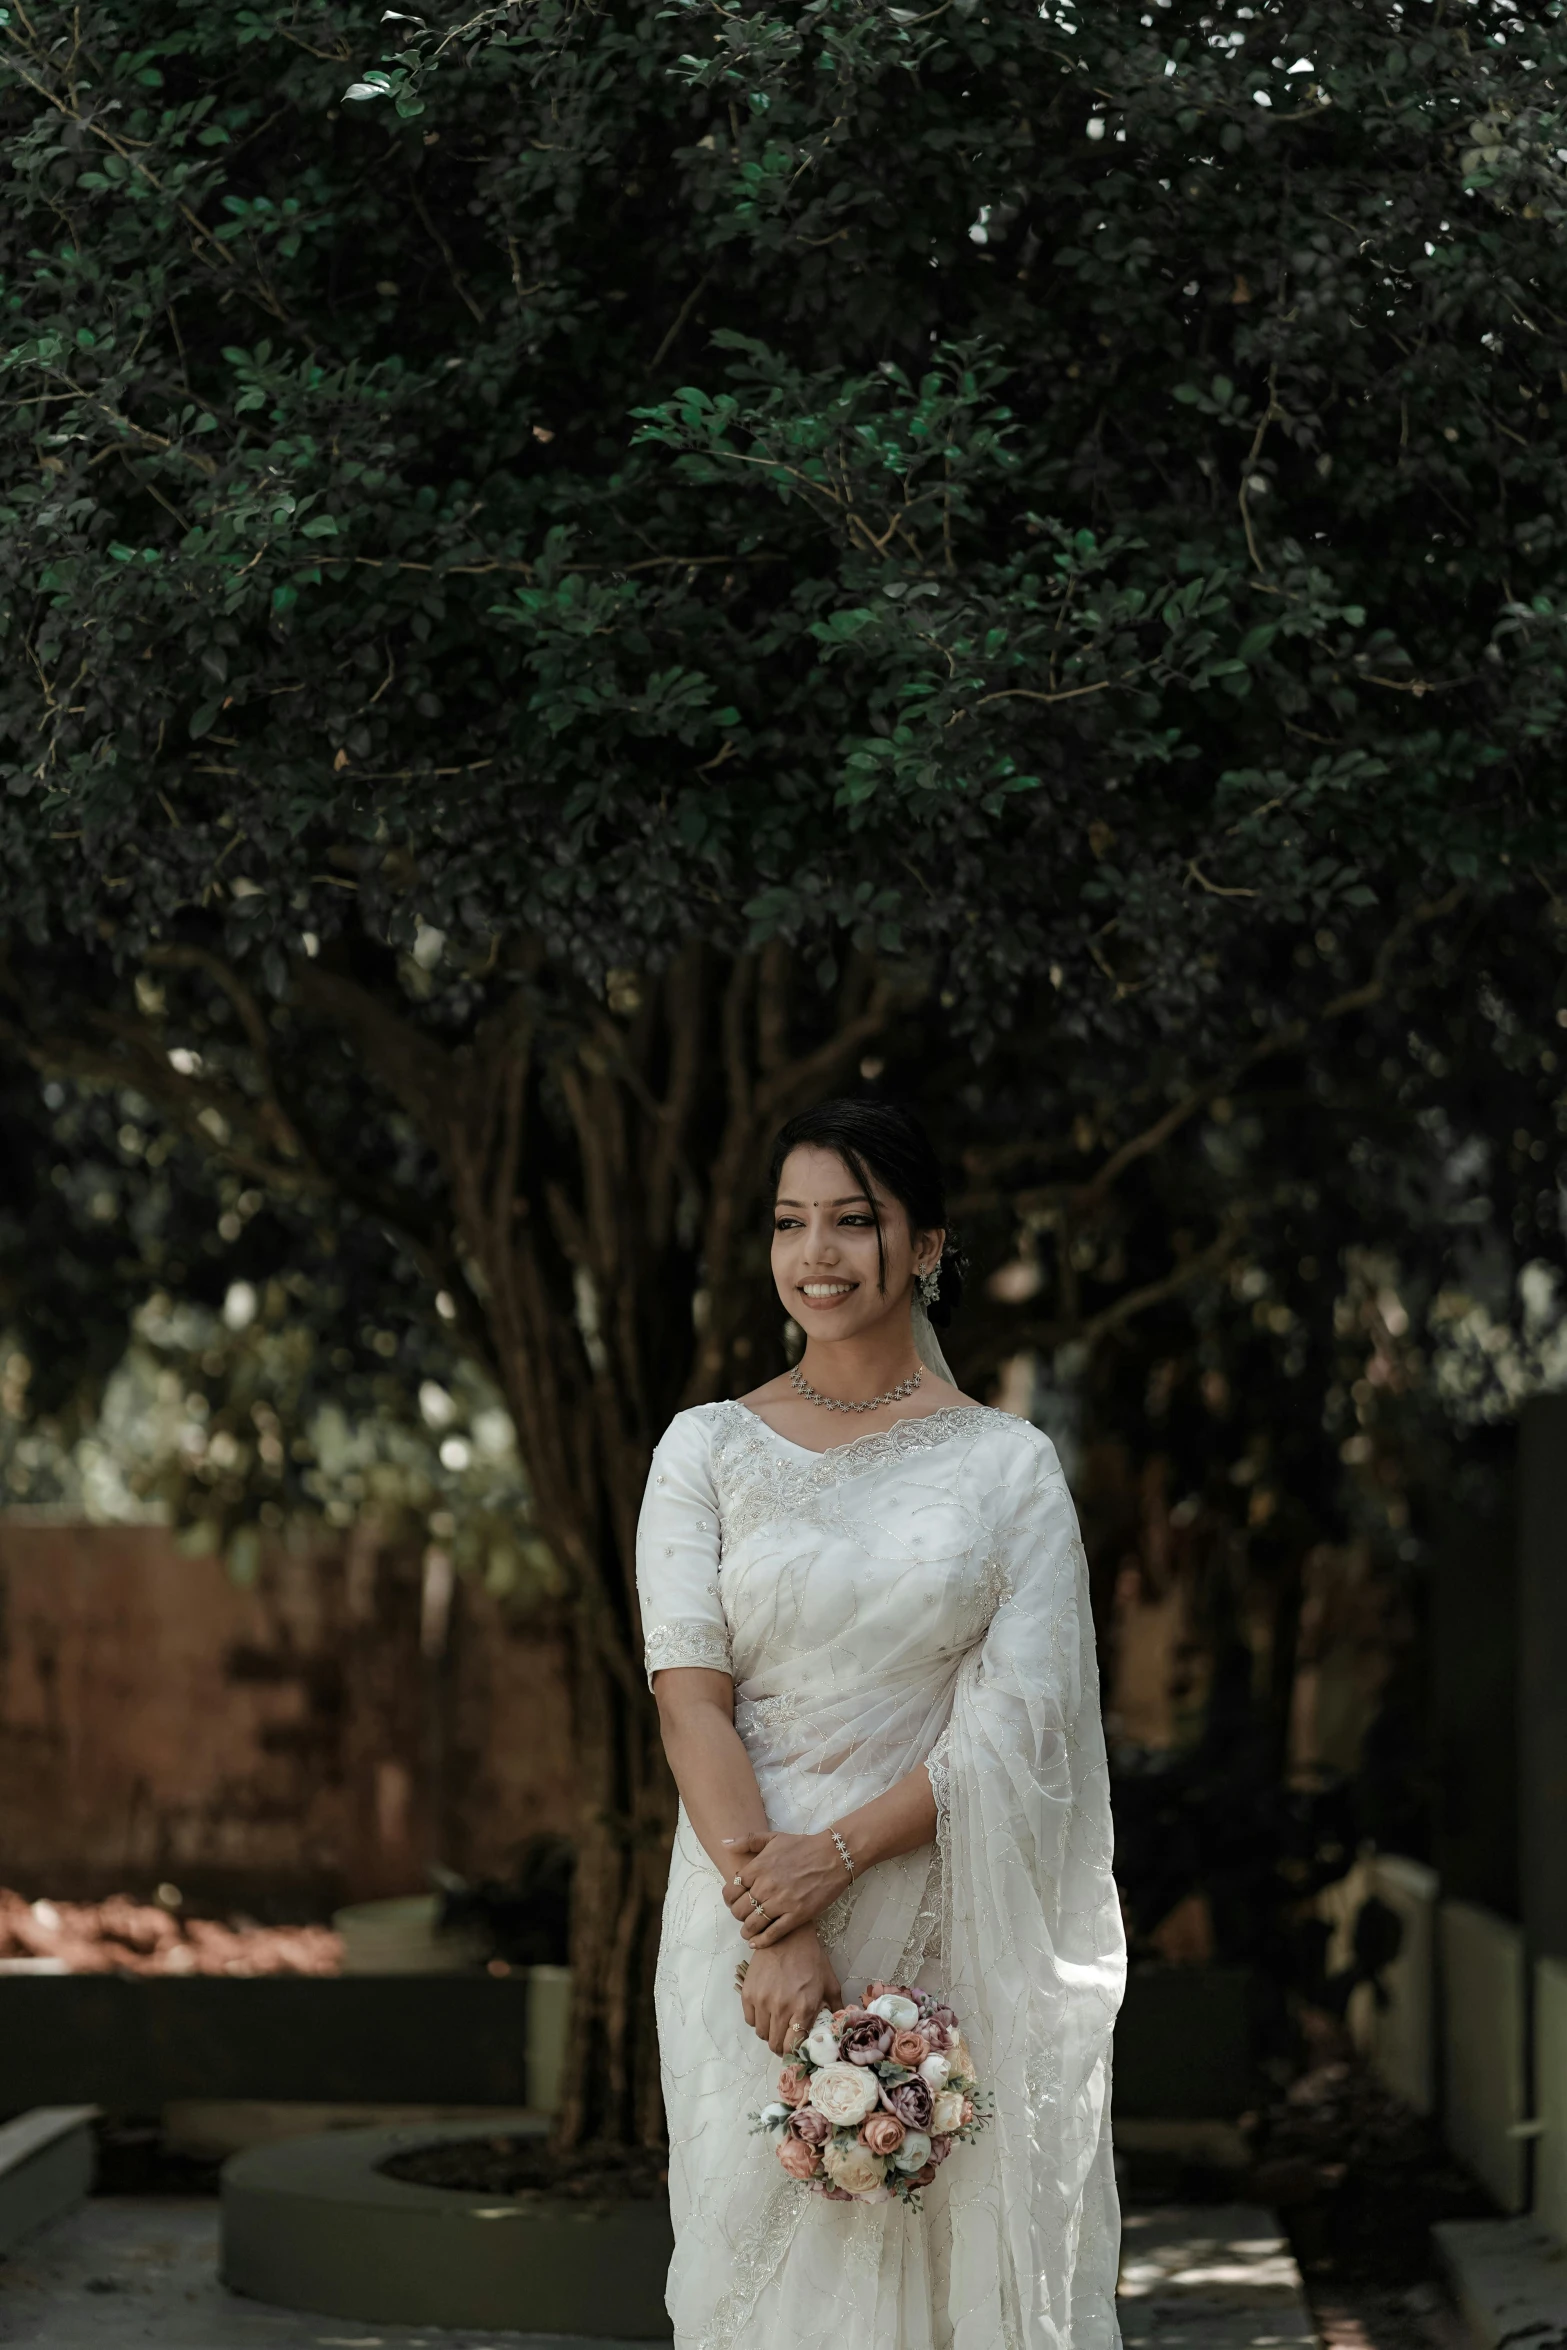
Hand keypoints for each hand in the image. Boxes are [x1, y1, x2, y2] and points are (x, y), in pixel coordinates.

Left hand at [722, 1828, 849, 1948]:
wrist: (833, 1856)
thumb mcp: (773, 1837)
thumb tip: (724, 1844)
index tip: (735, 1901)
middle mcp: (766, 1886)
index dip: (730, 1899)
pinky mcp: (796, 1915)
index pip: (731, 1891)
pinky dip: (761, 1941)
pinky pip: (773, 1934)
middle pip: (739, 1910)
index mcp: (758, 1867)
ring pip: (753, 1924)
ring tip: (748, 1932)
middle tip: (744, 1916)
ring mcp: (781, 1902)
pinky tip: (756, 1943)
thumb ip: (747, 1840)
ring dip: (747, 1931)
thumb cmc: (803, 1845)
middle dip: (738, 1915)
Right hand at [740, 1926, 841, 2055]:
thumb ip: (836, 2008)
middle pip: (775, 2044)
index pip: (793, 2046)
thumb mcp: (830, 1982)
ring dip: (769, 2033)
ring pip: (761, 2033)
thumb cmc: (811, 1958)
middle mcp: (781, 2008)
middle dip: (781, 2045)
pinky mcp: (748, 1993)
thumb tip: (840, 2027)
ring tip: (776, 2023)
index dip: (794, 2052)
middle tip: (785, 2039)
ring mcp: (762, 2000)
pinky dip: (757, 2020)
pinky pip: (749, 2019)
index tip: (796, 2049)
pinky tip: (766, 2012)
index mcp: (804, 2008)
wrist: (788, 1935)